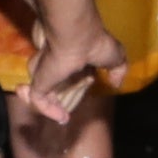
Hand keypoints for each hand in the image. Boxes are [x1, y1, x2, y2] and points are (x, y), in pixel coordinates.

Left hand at [18, 12, 122, 132]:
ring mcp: (45, 71)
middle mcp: (56, 62)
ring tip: (62, 116)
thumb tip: (116, 84)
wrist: (78, 38)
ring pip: (42, 88)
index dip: (75, 80)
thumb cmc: (97, 44)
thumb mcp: (117, 56)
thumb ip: (118, 70)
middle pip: (53, 79)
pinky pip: (39, 100)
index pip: (70, 69)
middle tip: (69, 106)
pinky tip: (63, 119)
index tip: (84, 89)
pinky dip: (49, 111)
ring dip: (50, 102)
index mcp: (73, 55)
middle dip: (57, 92)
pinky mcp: (39, 82)